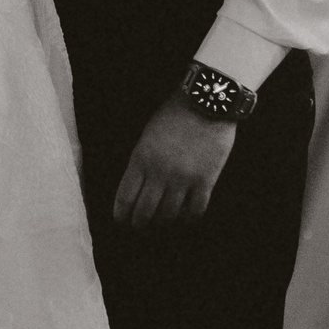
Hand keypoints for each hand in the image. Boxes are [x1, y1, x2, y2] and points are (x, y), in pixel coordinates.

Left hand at [114, 94, 236, 226]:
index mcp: (141, 158)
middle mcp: (160, 172)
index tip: (121, 220)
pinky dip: (188, 218)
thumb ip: (142, 160)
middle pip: (145, 211)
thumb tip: (138, 184)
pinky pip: (195, 210)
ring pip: (169, 214)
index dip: (121, 214)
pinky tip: (185, 218)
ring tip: (161, 222)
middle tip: (139, 226)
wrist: (207, 101)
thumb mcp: (148, 134)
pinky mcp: (206, 180)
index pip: (126, 196)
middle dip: (139, 223)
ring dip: (162, 222)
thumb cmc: (174, 113)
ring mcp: (184, 178)